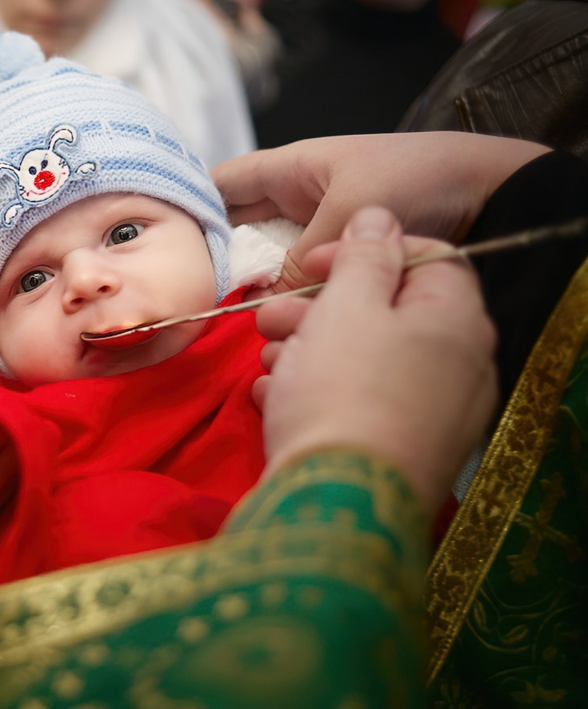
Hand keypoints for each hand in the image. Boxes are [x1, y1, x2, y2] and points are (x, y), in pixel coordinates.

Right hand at [212, 133, 548, 291]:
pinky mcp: (344, 264)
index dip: (188, 207)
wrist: (493, 195)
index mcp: (290, 170)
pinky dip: (291, 300)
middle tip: (191, 293)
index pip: (221, 184)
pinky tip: (278, 323)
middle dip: (219, 258)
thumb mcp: (348, 216)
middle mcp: (298, 199)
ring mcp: (320, 231)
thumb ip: (298, 259)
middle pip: (239, 229)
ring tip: (235, 314)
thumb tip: (264, 302)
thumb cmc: (416, 180)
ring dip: (258, 287)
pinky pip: (303, 282)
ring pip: (271, 262)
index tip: (159, 244)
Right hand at [254, 207, 497, 512]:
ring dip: (309, 350)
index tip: (310, 263)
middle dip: (320, 308)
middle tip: (269, 316)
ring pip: (366, 361)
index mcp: (457, 320)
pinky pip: (358, 405)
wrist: (335, 505)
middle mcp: (458, 366)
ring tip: (265, 360)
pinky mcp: (397, 452)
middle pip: (389, 313)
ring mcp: (431, 415)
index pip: (428, 257)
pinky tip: (273, 396)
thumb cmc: (343, 389)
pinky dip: (315, 393)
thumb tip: (378, 217)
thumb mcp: (347, 307)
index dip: (365, 249)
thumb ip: (362, 255)